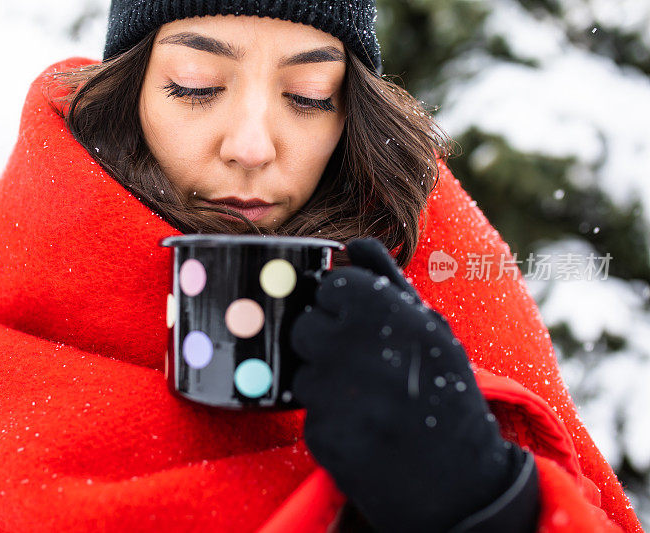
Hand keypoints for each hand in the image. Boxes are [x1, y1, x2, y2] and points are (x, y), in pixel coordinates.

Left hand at [290, 238, 531, 531]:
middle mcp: (354, 345)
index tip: (363, 326)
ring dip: (325, 384)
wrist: (461, 481)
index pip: (330, 286)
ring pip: (302, 371)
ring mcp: (335, 393)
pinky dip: (329, 421)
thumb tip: (354, 243)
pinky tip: (362, 428)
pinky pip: (307, 413)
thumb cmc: (445, 394)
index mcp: (384, 310)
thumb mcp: (433, 330)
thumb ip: (388, 281)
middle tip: (363, 366)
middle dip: (327, 343)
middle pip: (306, 326)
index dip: (344, 306)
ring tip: (366, 400)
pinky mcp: (322, 435)